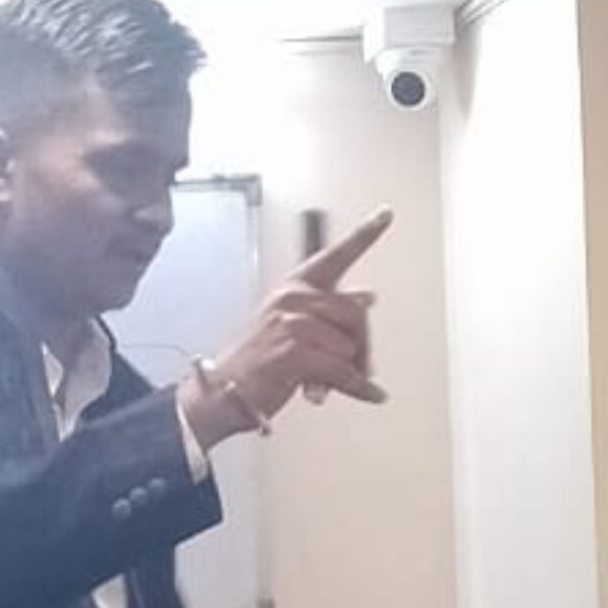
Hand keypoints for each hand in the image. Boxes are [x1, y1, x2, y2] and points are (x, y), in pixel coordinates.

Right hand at [182, 208, 392, 444]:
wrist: (222, 391)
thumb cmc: (254, 361)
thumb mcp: (289, 326)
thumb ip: (327, 310)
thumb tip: (368, 297)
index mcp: (293, 288)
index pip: (334, 257)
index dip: (363, 235)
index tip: (385, 215)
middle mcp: (292, 299)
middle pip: (356, 313)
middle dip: (363, 344)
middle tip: (362, 365)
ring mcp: (292, 324)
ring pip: (350, 345)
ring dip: (351, 369)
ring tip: (332, 380)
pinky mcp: (294, 352)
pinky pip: (344, 371)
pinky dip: (359, 387)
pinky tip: (369, 393)